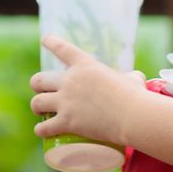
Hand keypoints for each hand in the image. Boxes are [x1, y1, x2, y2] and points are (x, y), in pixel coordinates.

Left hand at [30, 35, 144, 146]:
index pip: (63, 49)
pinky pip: (44, 127)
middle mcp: (70, 81)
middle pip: (40, 80)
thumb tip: (136, 79)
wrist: (132, 115)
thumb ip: (130, 77)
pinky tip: (40, 131)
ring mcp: (66, 101)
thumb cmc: (135, 96)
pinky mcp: (67, 121)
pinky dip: (41, 130)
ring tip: (39, 111)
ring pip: (37, 102)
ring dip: (36, 107)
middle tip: (41, 91)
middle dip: (37, 85)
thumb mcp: (131, 79)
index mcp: (84, 65)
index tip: (44, 39)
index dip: (51, 43)